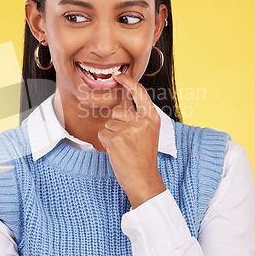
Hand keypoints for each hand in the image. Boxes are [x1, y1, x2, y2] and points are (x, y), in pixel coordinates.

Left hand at [97, 71, 165, 208]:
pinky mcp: (116, 139)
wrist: (144, 180)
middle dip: (116, 125)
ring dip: (111, 136)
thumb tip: (120, 108)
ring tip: (123, 148)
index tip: (119, 75)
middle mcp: (142, 121)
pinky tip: (117, 152)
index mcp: (152, 119)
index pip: (139, 93)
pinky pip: (102, 134)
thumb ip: (138, 119)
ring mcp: (129, 130)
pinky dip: (105, 143)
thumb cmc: (143, 159)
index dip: (128, 82)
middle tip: (127, 142)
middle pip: (118, 112)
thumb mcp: (148, 134)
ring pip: (109, 124)